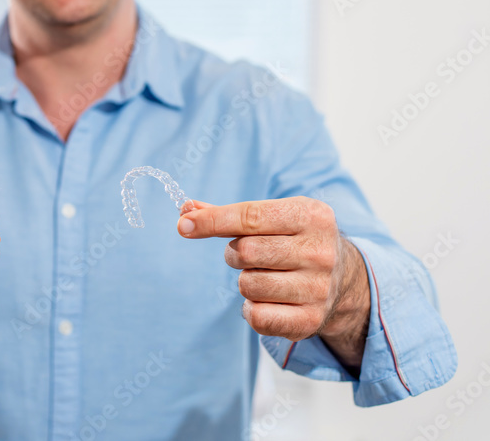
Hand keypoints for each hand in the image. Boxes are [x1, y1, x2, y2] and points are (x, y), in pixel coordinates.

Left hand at [177, 197, 369, 366]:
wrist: (344, 279)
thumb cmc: (293, 240)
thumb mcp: (271, 217)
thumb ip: (226, 214)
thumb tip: (186, 209)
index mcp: (311, 215)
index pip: (249, 217)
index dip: (211, 221)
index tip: (183, 225)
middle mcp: (320, 251)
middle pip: (245, 252)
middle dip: (234, 253)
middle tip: (247, 254)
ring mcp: (319, 288)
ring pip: (248, 284)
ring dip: (244, 281)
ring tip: (265, 275)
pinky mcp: (311, 319)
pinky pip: (257, 316)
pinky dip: (252, 309)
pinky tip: (268, 300)